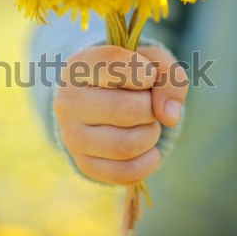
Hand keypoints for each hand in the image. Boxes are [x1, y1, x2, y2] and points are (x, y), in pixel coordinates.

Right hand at [53, 45, 188, 184]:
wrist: (99, 103)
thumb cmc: (127, 77)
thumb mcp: (150, 62)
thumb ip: (168, 75)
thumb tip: (168, 115)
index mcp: (78, 67)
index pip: (115, 65)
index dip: (145, 72)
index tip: (146, 76)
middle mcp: (68, 101)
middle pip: (128, 110)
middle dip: (151, 109)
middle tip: (147, 106)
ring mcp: (71, 136)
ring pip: (127, 145)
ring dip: (150, 135)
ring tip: (144, 125)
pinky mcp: (83, 164)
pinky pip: (126, 173)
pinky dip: (148, 161)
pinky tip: (146, 149)